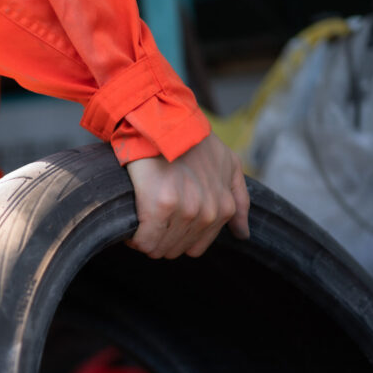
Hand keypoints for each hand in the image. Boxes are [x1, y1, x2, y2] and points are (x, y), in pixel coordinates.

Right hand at [125, 132, 249, 258]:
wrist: (164, 122)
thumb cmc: (192, 141)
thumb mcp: (229, 164)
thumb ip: (239, 199)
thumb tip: (242, 234)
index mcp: (223, 208)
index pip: (194, 247)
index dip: (172, 237)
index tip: (161, 223)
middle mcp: (207, 213)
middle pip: (174, 250)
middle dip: (158, 240)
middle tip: (147, 219)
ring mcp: (185, 212)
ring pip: (157, 248)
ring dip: (144, 239)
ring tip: (138, 219)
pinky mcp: (160, 207)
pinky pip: (143, 241)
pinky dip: (134, 237)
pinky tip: (130, 223)